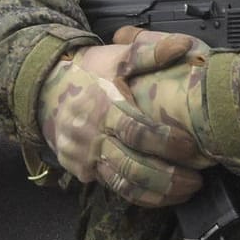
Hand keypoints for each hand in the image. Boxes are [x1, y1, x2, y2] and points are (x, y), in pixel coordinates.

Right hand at [36, 32, 212, 206]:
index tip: (191, 148)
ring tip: (185, 192)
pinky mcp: (80, 170)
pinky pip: (112, 188)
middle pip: (132, 166)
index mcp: (103, 107)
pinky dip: (139, 196)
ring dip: (157, 194)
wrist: (43, 90)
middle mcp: (91, 136)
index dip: (166, 143)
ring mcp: (84, 157)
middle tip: (196, 181)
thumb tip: (183, 44)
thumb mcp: (114, 58)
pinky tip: (161, 195)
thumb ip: (149, 53)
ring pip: (123, 184)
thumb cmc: (85, 74)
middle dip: (168, 178)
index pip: (137, 132)